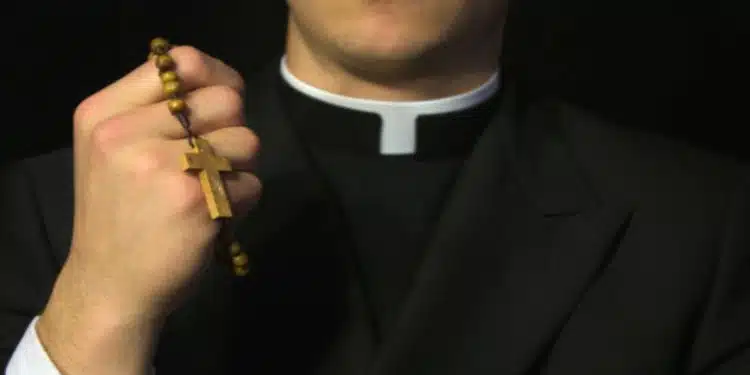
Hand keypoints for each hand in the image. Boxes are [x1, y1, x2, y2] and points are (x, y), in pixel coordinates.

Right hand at [36, 46, 261, 374]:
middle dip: (233, 131)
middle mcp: (127, 133)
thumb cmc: (120, 215)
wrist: (111, 287)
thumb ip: (156, 112)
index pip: (182, 61)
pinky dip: (242, 203)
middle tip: (213, 162)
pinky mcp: (195, 201)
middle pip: (226, 101)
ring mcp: (161, 166)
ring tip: (210, 193)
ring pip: (247, 142)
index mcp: (105, 113)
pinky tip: (212, 219)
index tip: (222, 105)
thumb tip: (224, 83)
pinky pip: (251, 184)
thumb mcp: (114, 150)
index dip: (217, 78)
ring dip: (241, 170)